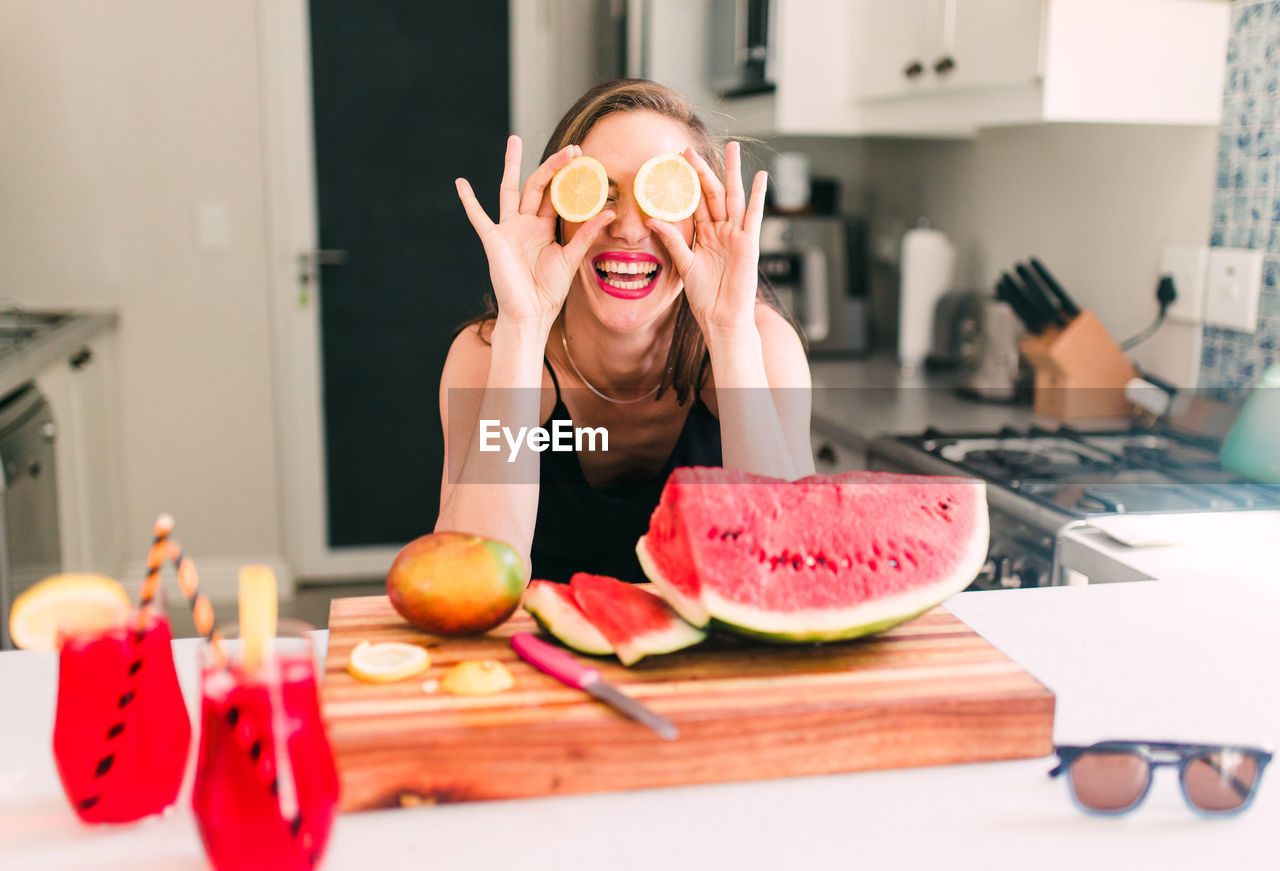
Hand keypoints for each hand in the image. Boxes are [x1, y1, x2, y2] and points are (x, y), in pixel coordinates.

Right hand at [456, 136, 614, 330]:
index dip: (567, 177)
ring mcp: (509, 230)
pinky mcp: (493, 240)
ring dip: (512, 165)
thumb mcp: (571, 259)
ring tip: (514, 140)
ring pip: (510, 190)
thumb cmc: (549, 291)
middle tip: (570, 148)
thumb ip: (586, 234)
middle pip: (536, 185)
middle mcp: (526, 224)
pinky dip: (469, 201)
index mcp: (544, 228)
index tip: (581, 157)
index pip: (556, 195)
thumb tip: (610, 212)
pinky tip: (460, 183)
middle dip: (551, 165)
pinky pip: (478, 217)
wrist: (531, 314)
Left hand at [646, 141, 766, 336]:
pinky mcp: (749, 243)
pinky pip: (754, 215)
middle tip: (690, 149)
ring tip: (731, 149)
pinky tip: (761, 177)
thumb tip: (651, 220)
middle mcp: (721, 231)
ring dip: (732, 173)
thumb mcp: (683, 265)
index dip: (685, 184)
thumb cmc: (705, 297)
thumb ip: (672, 240)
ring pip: (733, 197)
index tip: (674, 163)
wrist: (722, 317)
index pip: (694, 203)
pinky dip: (758, 196)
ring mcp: (736, 235)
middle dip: (703, 171)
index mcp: (704, 235)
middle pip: (712, 194)